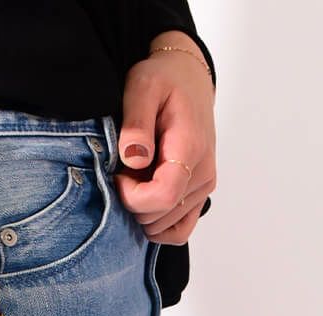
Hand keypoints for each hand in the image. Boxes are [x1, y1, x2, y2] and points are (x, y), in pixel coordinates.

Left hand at [115, 30, 216, 244]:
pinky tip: (143, 203)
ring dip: (141, 211)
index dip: (132, 196)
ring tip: (136, 178)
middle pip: (159, 216)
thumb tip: (135, 160)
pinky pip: (179, 231)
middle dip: (131, 202)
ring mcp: (203, 188)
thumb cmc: (163, 80)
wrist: (188, 79)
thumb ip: (136, 123)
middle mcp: (203, 173)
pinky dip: (157, 226)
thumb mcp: (142, 87)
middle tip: (123, 172)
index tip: (119, 175)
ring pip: (164, 226)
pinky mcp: (200, 196)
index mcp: (190, 148)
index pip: (162, 196)